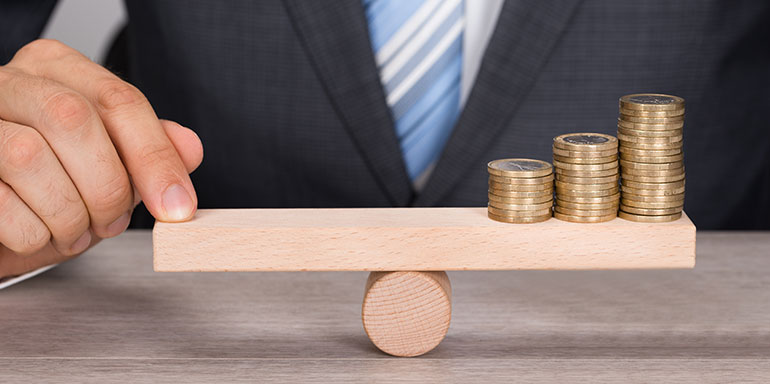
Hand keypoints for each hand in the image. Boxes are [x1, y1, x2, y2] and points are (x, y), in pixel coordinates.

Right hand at [0, 40, 203, 278]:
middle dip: (107, 186)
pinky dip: (33, 233)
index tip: (178, 206)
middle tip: (113, 221)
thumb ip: (148, 152)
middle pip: (73, 118)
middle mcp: (11, 83)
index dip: (156, 158)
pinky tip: (41, 234)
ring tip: (76, 230)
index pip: (119, 100)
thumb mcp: (107, 166)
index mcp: (57, 70)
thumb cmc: (49, 185)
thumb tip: (189, 148)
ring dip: (68, 213)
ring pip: (27, 155)